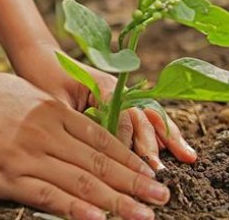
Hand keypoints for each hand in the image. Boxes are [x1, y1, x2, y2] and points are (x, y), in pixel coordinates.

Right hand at [0, 68, 169, 219]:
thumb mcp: (19, 93)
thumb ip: (47, 112)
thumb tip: (68, 125)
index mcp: (50, 111)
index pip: (101, 139)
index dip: (129, 159)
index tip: (151, 173)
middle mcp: (45, 132)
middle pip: (99, 163)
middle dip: (135, 182)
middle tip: (162, 197)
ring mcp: (26, 155)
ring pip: (81, 182)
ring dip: (117, 201)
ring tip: (144, 214)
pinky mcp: (4, 176)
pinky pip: (47, 196)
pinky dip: (75, 210)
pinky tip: (98, 219)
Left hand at [7, 42, 196, 169]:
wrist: (40, 57)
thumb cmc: (42, 77)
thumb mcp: (54, 102)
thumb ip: (75, 122)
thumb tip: (90, 152)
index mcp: (103, 86)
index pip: (122, 118)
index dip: (126, 143)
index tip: (131, 166)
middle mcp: (118, 89)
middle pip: (141, 118)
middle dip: (152, 145)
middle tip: (159, 171)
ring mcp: (121, 94)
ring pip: (150, 117)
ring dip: (168, 137)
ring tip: (188, 157)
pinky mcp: (119, 102)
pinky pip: (144, 117)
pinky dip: (160, 132)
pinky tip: (176, 148)